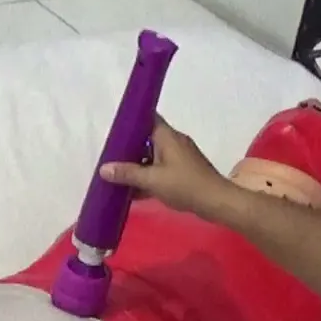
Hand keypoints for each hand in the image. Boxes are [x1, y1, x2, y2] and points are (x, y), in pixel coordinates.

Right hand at [99, 116, 240, 220]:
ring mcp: (180, 157)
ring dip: (138, 165)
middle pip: (148, 138)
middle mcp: (174, 142)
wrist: (216, 202)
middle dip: (130, 147)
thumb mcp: (152, 180)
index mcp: (167, 136)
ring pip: (153, 156)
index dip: (132, 120)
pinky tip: (134, 190)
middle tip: (110, 156)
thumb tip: (104, 169)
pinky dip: (148, 176)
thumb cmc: (185, 185)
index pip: (148, 118)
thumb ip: (127, 174)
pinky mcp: (183, 171)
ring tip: (118, 175)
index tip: (115, 129)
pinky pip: (160, 169)